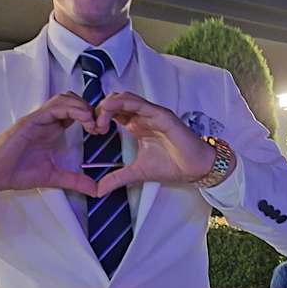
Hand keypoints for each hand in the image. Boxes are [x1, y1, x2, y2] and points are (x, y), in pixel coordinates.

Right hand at [0, 93, 97, 196]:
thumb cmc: (15, 172)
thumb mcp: (53, 177)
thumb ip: (74, 181)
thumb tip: (95, 190)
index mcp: (52, 129)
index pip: (76, 112)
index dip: (91, 116)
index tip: (101, 130)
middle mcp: (46, 120)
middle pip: (73, 100)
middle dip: (90, 108)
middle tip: (100, 125)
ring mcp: (38, 119)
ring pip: (64, 99)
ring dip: (82, 107)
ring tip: (92, 122)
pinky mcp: (30, 121)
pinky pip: (53, 107)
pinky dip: (70, 109)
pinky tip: (82, 120)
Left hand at [91, 92, 219, 197]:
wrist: (194, 168)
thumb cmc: (172, 164)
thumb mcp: (137, 173)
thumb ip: (117, 178)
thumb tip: (98, 190)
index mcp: (136, 124)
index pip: (112, 112)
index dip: (98, 117)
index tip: (91, 131)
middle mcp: (142, 115)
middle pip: (114, 101)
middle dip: (99, 110)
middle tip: (92, 126)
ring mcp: (152, 113)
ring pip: (124, 97)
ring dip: (108, 106)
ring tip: (99, 121)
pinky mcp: (161, 114)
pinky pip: (139, 103)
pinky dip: (122, 104)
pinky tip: (111, 113)